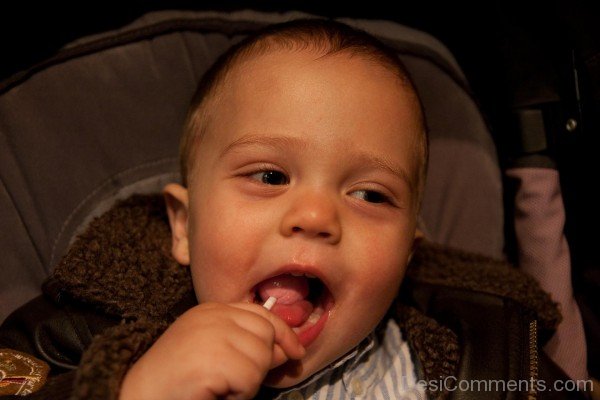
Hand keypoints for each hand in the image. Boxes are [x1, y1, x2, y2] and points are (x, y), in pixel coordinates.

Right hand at [119, 302, 304, 399]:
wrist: (139, 394)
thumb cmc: (178, 378)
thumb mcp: (215, 350)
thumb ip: (247, 344)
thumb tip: (289, 350)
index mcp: (212, 310)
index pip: (260, 312)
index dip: (282, 332)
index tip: (295, 351)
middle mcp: (213, 316)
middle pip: (266, 332)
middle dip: (262, 361)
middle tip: (236, 380)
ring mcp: (212, 334)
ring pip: (261, 357)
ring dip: (248, 382)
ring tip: (220, 386)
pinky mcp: (213, 359)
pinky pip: (249, 379)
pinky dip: (240, 394)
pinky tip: (216, 393)